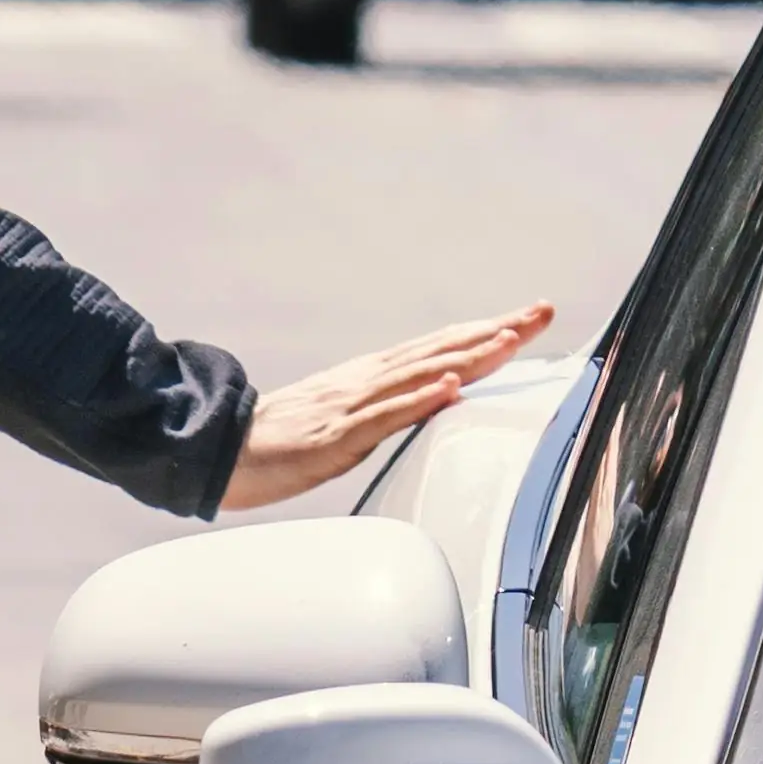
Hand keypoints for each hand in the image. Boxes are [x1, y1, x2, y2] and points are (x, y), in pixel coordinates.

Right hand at [217, 305, 559, 513]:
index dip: (489, 331)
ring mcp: (351, 406)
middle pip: (442, 349)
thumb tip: (436, 400)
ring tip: (509, 339)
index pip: (442, 346)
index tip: (531, 316)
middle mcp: (367, 381)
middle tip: (542, 313)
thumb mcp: (347, 420)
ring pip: (419, 375)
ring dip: (467, 356)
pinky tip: (447, 388)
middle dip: (496, 331)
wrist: (220, 450)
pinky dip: (417, 400)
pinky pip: (381, 417)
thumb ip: (389, 409)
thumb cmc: (281, 439)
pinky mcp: (334, 438)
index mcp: (372, 377)